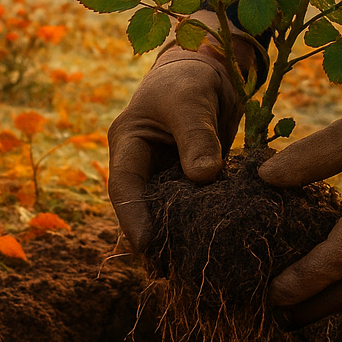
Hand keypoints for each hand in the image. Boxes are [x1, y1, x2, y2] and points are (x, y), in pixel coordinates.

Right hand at [106, 13, 262, 249]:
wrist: (211, 69)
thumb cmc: (191, 78)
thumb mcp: (191, 100)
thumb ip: (197, 136)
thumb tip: (204, 176)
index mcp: (128, 144)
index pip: (124, 187)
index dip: (132, 218)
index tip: (147, 246)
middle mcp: (143, 166)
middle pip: (144, 209)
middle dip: (156, 240)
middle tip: (173, 273)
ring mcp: (166, 177)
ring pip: (169, 215)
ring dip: (180, 238)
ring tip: (194, 269)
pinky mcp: (191, 184)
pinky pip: (194, 210)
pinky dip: (203, 227)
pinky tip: (217, 249)